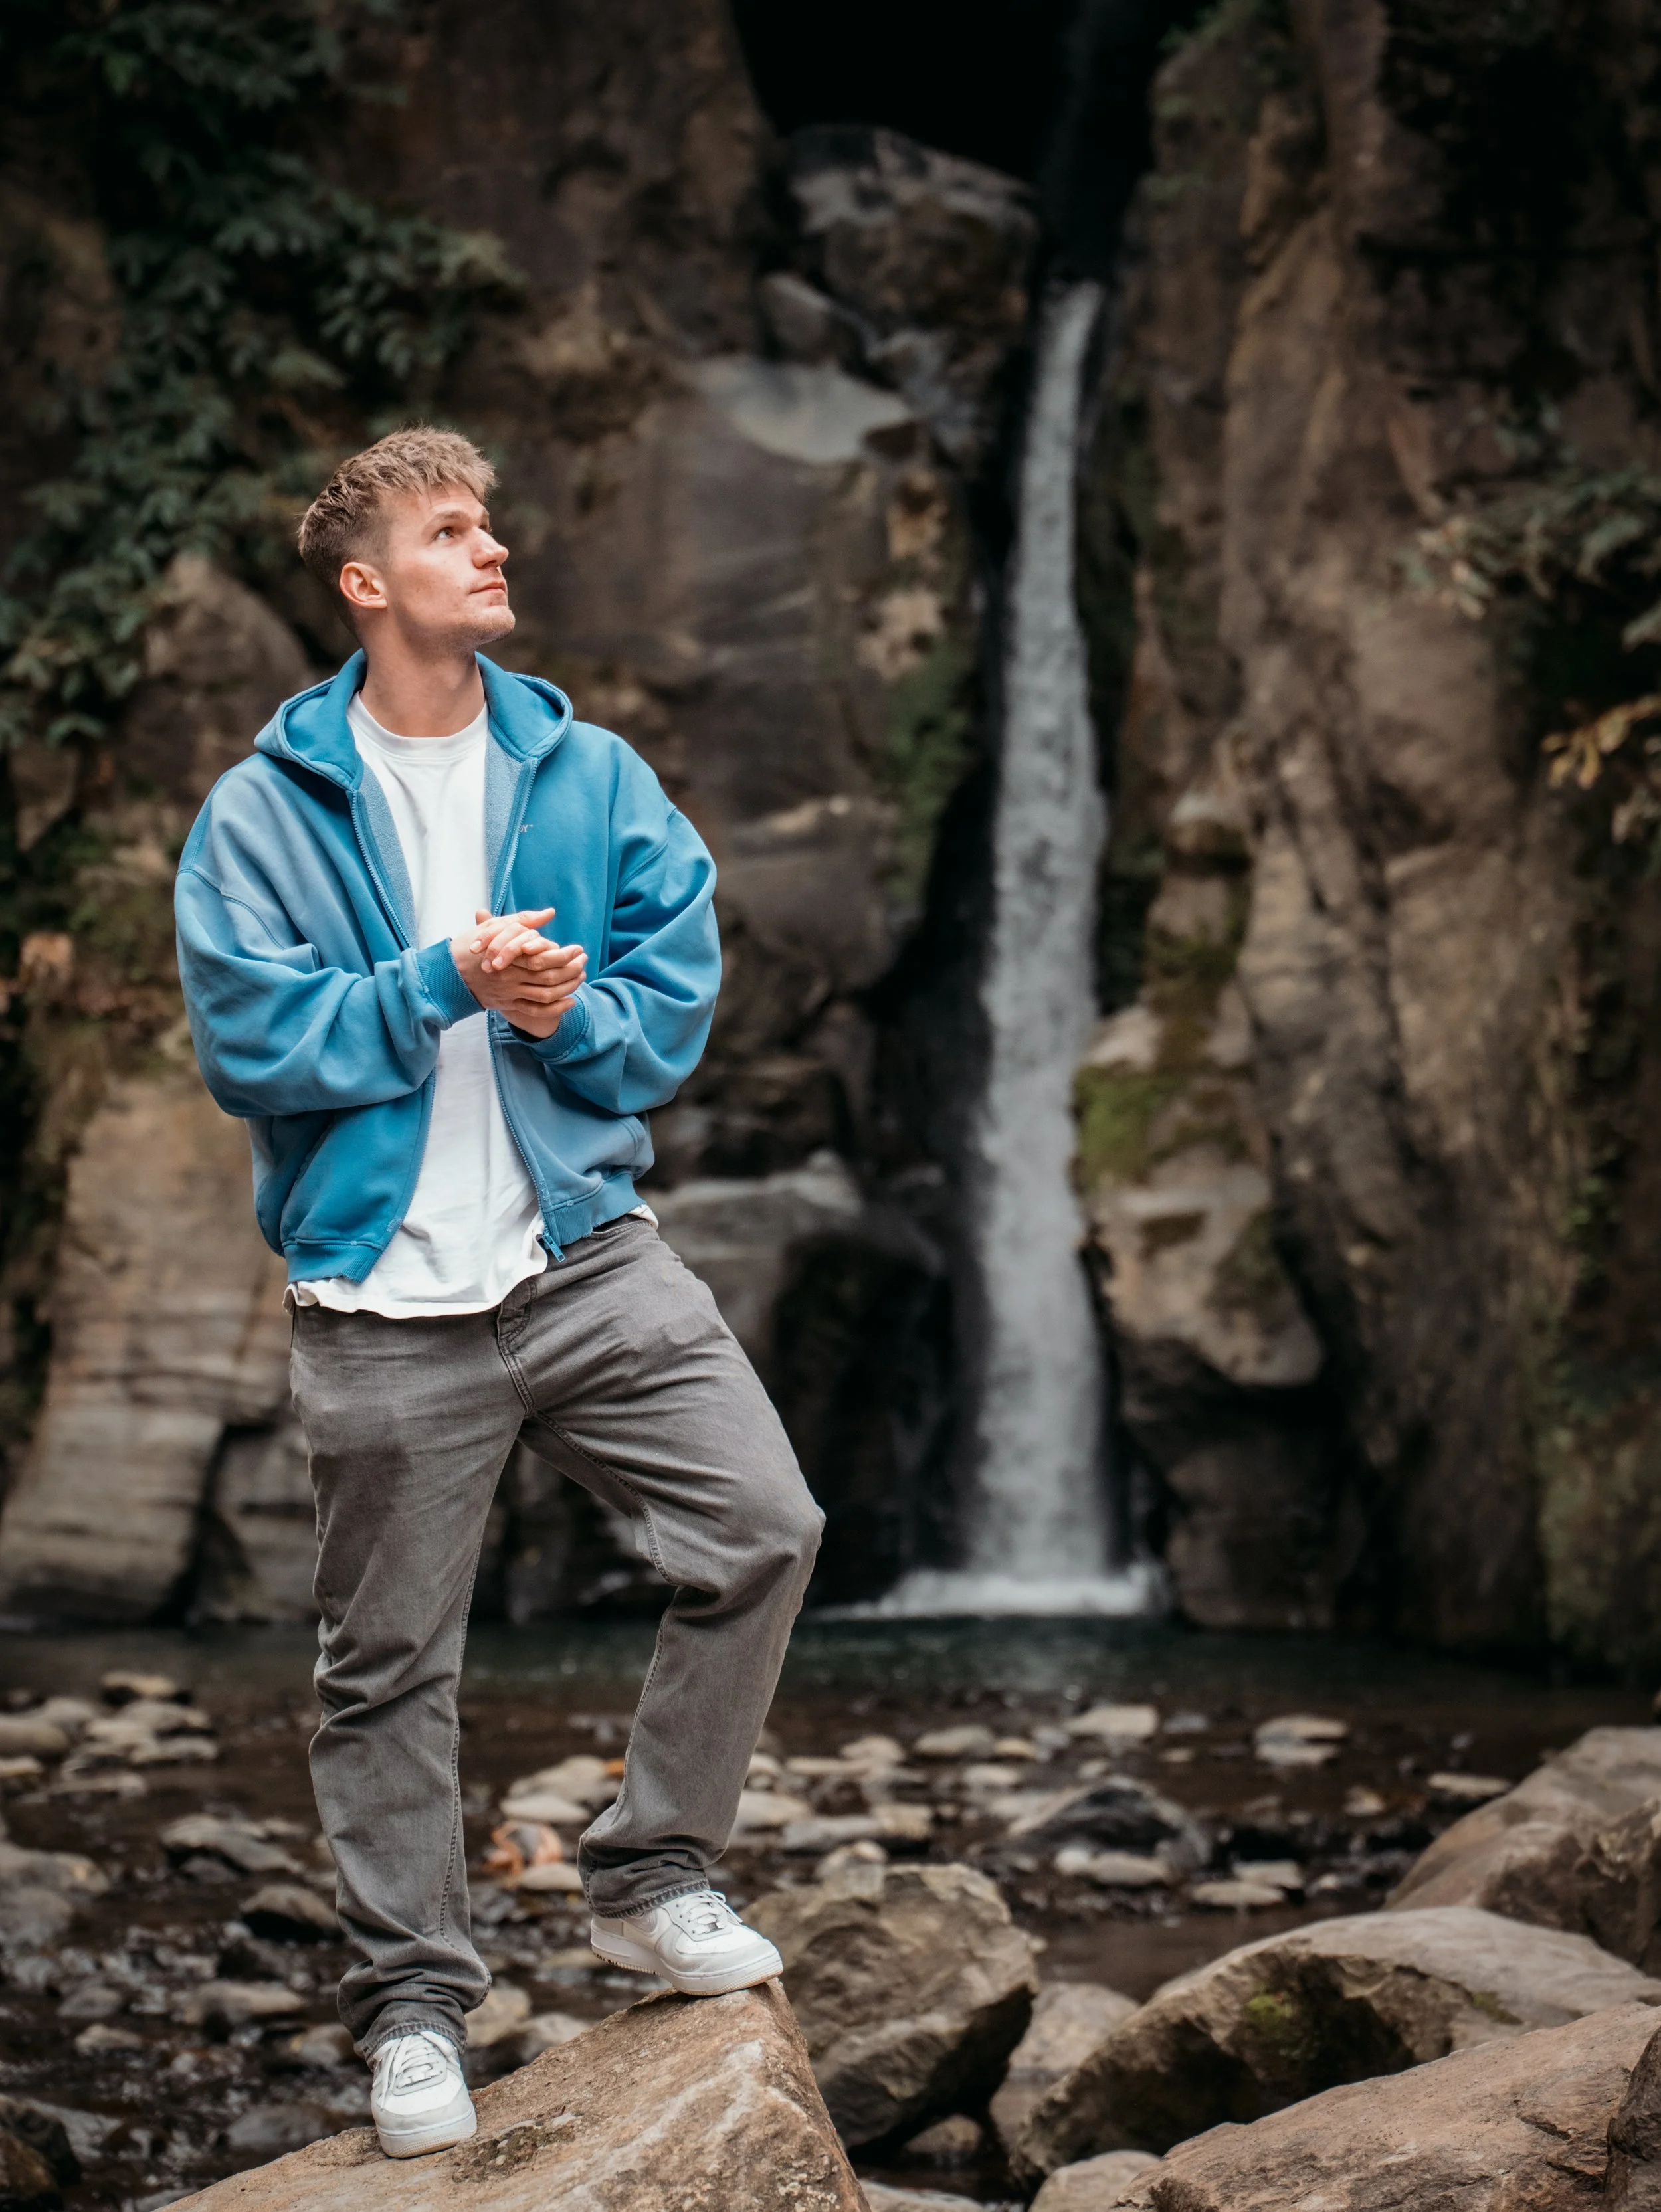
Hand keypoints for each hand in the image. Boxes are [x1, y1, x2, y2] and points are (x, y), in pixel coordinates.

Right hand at [450, 907, 586, 1039]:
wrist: (447, 974)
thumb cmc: (471, 946)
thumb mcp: (494, 928)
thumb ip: (523, 920)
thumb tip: (549, 913)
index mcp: (509, 957)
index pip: (544, 958)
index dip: (565, 955)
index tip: (578, 948)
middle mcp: (511, 978)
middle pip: (549, 978)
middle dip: (571, 970)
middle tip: (583, 960)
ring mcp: (510, 994)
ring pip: (546, 995)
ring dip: (568, 987)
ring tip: (581, 977)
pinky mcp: (508, 1005)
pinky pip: (537, 1010)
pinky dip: (556, 1008)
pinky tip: (570, 1000)